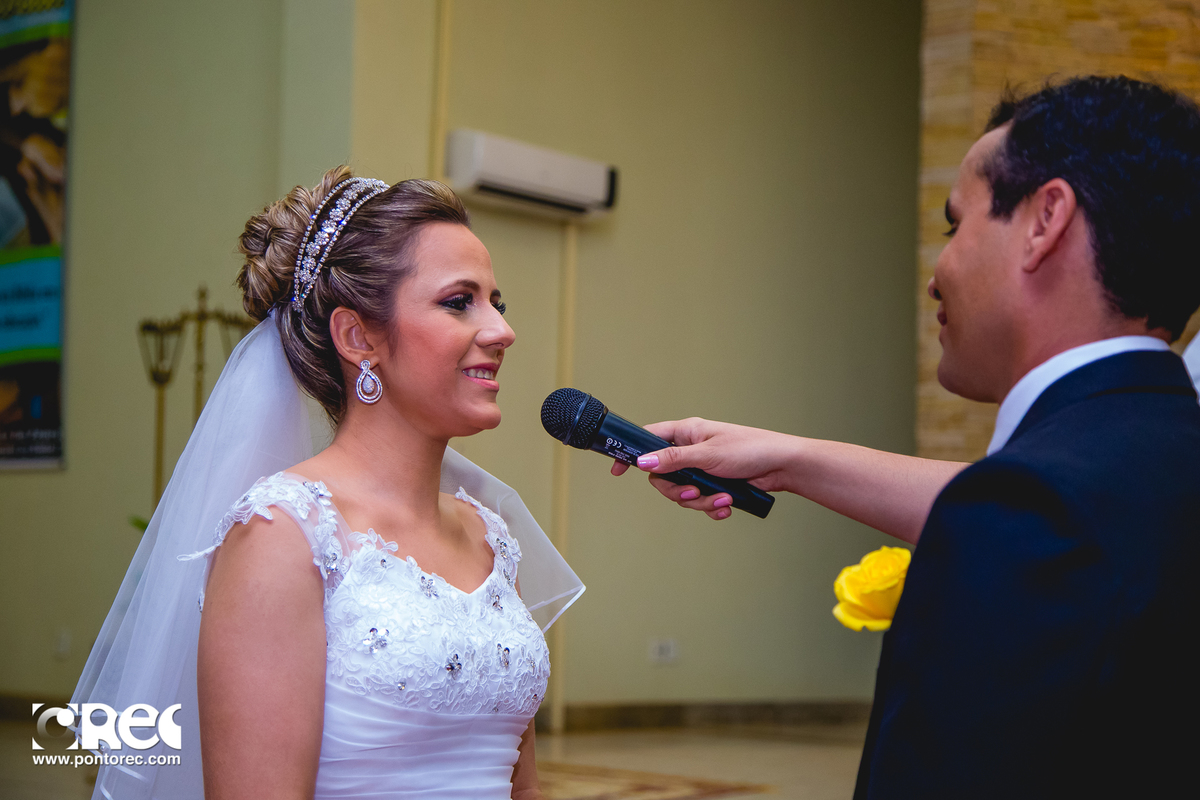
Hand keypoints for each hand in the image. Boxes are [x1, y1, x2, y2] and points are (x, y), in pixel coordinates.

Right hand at [610, 417, 792, 519]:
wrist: (783, 466)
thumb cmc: (751, 448)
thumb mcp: (708, 454)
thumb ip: (674, 460)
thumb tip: (643, 462)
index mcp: (687, 433)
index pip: (649, 439)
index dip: (632, 453)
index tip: (617, 470)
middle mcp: (691, 450)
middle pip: (664, 476)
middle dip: (678, 491)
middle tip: (694, 493)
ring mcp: (703, 469)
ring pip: (684, 493)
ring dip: (702, 502)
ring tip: (722, 499)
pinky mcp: (715, 485)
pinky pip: (702, 502)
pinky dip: (713, 507)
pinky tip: (727, 505)